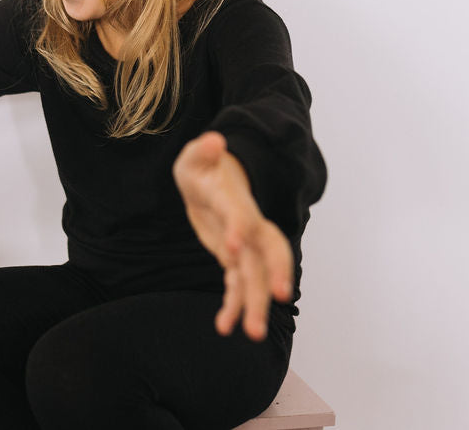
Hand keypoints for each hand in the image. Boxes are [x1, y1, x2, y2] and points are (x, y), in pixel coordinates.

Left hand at [172, 131, 292, 340]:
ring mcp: (244, 246)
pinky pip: (237, 286)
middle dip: (273, 275)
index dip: (239, 229)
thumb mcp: (196, 157)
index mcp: (236, 203)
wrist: (213, 180)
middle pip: (268, 253)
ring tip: (252, 334)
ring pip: (255, 278)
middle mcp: (248, 228)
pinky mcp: (234, 259)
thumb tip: (214, 140)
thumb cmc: (204, 167)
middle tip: (278, 299)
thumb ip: (204, 151)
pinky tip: (223, 327)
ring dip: (255, 304)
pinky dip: (232, 305)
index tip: (233, 247)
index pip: (243, 216)